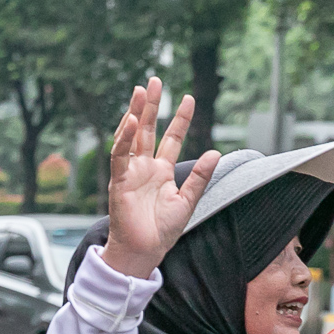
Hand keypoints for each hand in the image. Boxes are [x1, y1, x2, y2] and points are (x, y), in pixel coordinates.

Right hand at [100, 78, 218, 279]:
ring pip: (131, 137)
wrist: (143, 252)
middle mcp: (144, 168)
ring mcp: (130, 173)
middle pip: (147, 130)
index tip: (188, 98)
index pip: (170, 138)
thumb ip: (200, 177)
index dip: (179, 119)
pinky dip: (123, 139)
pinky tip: (131, 122)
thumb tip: (215, 152)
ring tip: (140, 91)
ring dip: (135, 114)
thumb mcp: (188, 200)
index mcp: (161, 172)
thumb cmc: (162, 231)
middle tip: (155, 81)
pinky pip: (119, 157)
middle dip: (151, 105)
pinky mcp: (118, 182)